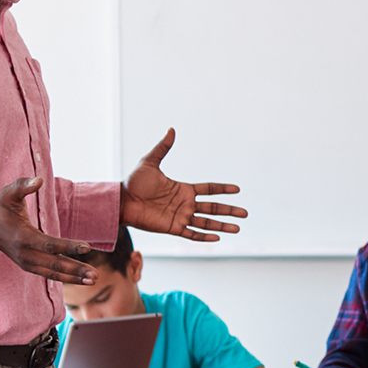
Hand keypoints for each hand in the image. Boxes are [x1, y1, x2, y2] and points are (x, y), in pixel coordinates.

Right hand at [0, 177, 96, 282]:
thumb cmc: (0, 208)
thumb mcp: (8, 193)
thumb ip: (23, 185)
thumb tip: (39, 179)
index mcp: (23, 237)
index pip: (49, 244)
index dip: (68, 246)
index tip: (87, 247)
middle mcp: (25, 254)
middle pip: (54, 264)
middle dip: (75, 270)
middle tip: (95, 275)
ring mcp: (26, 262)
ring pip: (53, 273)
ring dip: (74, 278)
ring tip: (94, 280)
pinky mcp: (29, 266)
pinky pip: (49, 274)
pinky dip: (65, 277)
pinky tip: (82, 279)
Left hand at [120, 129, 247, 240]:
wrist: (122, 201)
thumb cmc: (134, 182)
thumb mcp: (150, 162)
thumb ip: (162, 148)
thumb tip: (171, 129)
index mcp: (183, 189)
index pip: (209, 190)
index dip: (223, 189)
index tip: (237, 189)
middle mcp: (185, 203)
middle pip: (213, 208)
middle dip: (229, 210)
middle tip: (245, 213)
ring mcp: (180, 216)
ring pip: (206, 222)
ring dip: (222, 225)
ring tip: (238, 228)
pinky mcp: (172, 228)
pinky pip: (191, 234)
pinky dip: (204, 237)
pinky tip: (217, 238)